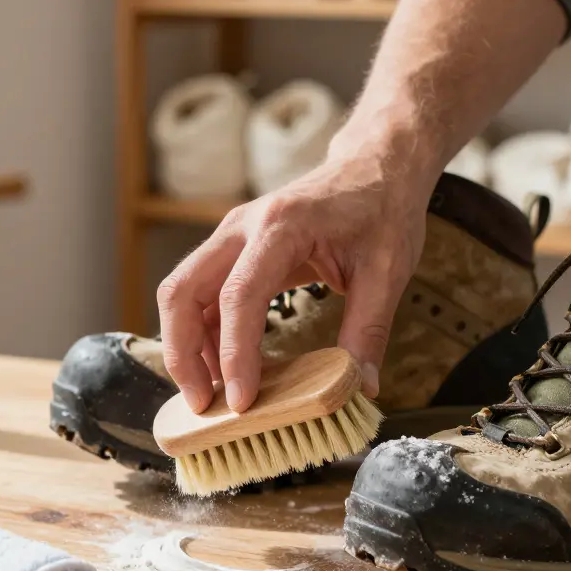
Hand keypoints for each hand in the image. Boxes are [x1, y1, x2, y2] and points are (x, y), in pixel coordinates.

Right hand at [156, 153, 429, 413]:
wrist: (375, 166)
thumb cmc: (382, 209)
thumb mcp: (388, 271)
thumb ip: (369, 329)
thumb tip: (361, 386)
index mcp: (281, 225)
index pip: (239, 295)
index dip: (234, 353)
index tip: (241, 400)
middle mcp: (242, 226)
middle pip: (182, 290)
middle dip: (182, 352)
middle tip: (203, 404)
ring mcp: (231, 236)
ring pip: (181, 293)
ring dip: (185, 346)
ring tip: (209, 395)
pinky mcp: (232, 249)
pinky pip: (200, 294)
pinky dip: (201, 333)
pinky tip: (222, 367)